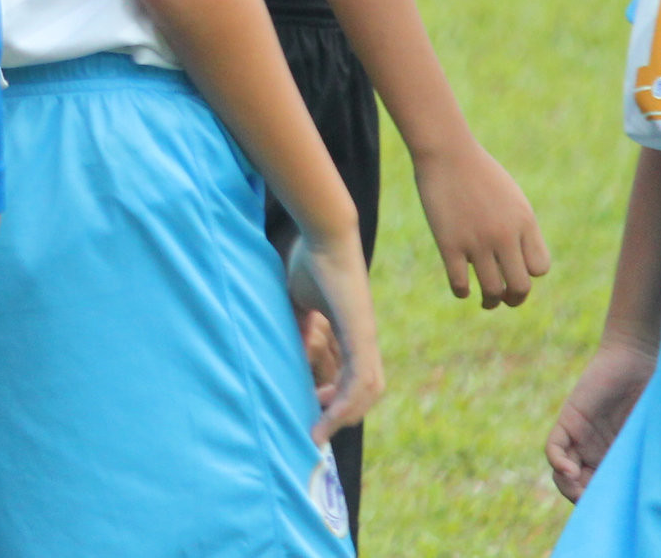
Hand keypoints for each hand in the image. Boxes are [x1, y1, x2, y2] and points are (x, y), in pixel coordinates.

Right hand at [291, 230, 384, 442]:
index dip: (339, 397)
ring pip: (367, 391)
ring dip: (344, 415)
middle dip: (344, 414)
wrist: (325, 232)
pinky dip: (345, 402)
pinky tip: (326, 415)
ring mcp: (365, 336)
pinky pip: (359, 378)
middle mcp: (365, 338)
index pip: (356, 376)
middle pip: (368, 391)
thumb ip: (300, 326)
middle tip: (317, 427)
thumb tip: (293, 351)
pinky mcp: (360, 332)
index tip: (312, 408)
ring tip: (320, 429)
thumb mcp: (300, 301)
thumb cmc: (311, 259)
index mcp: (353, 331)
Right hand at [413, 141, 552, 307]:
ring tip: (487, 302)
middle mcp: (504, 235)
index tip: (516, 270)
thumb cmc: (478, 171)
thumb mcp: (509, 196)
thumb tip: (517, 256)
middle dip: (515, 299)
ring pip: (492, 290)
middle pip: (520, 286)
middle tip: (507, 300)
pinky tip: (462, 289)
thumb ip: (518, 225)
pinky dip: (462, 292)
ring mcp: (477, 240)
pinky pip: (460, 282)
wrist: (447, 152)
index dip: (529, 274)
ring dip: (490, 302)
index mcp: (524, 221)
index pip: (539, 268)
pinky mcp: (449, 243)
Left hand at [546, 336, 654, 501]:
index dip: (605, 506)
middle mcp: (598, 451)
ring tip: (580, 492)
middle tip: (595, 508)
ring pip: (563, 472)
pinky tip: (571, 471)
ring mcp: (582, 437)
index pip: (603, 491)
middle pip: (580, 487)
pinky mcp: (570, 420)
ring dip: (568, 487)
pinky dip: (558, 463)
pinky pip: (554, 447)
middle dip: (585, 501)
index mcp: (620, 457)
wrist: (641, 356)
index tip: (617, 515)